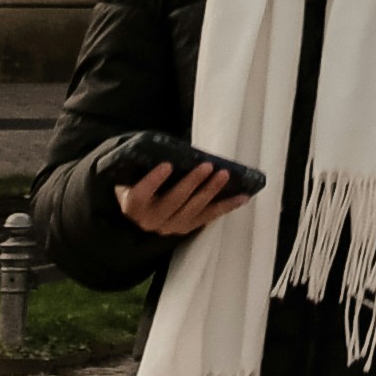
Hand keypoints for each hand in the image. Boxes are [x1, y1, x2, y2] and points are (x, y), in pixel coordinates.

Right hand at [114, 160, 258, 241]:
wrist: (138, 208)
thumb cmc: (138, 182)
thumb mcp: (134, 173)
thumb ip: (146, 163)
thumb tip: (172, 147)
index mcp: (133, 204)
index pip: (140, 195)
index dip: (153, 181)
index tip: (167, 165)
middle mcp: (150, 219)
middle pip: (172, 202)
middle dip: (191, 183)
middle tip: (207, 166)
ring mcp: (169, 226)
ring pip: (192, 211)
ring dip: (210, 191)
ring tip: (224, 175)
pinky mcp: (185, 227)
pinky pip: (207, 217)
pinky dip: (226, 206)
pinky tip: (242, 197)